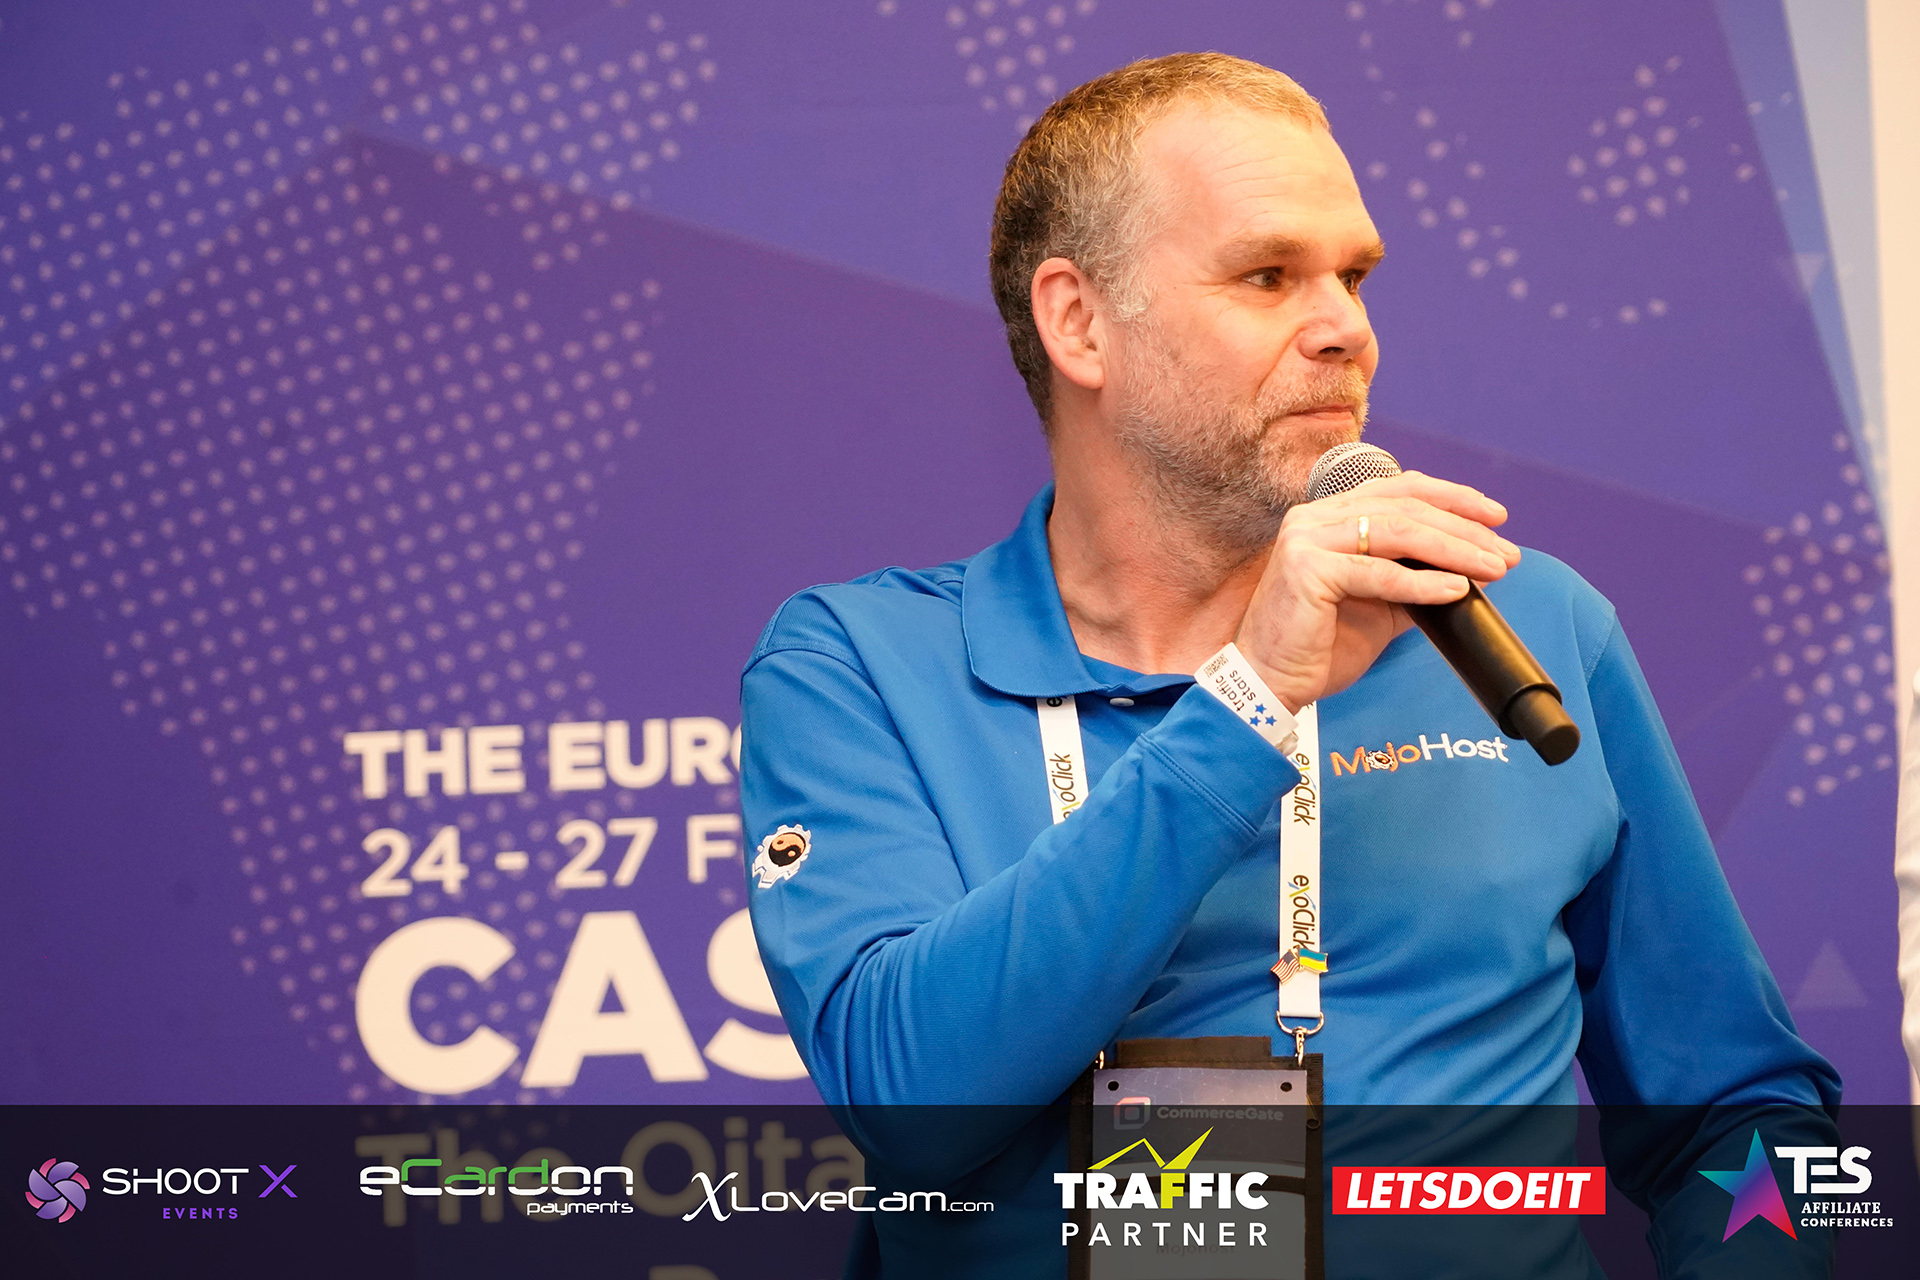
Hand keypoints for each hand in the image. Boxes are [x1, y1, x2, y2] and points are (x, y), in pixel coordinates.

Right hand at [1234, 472, 1519, 712]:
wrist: (1271, 682)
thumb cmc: (1318, 645)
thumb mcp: (1378, 606)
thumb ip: (1413, 581)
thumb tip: (1469, 573)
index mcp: (1329, 516)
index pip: (1399, 489)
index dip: (1452, 497)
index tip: (1496, 518)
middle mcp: (1315, 517)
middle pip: (1404, 507)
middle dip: (1464, 528)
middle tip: (1506, 552)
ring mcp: (1307, 539)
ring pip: (1396, 532)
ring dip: (1454, 550)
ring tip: (1492, 568)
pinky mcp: (1306, 569)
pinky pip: (1378, 572)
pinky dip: (1422, 582)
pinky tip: (1456, 589)